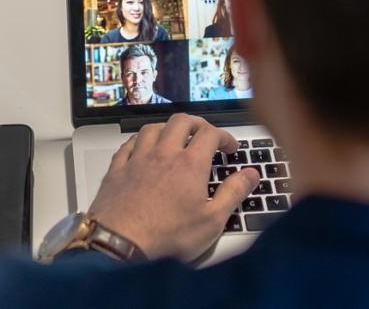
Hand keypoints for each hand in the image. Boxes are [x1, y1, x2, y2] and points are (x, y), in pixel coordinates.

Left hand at [87, 113, 259, 260]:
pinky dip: (139, 141)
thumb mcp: (212, 221)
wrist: (119, 246)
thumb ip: (234, 193)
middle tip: (206, 135)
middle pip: (181, 122)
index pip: (211, 134)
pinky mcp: (117, 171)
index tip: (230, 147)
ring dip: (167, 128)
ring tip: (175, 137)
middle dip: (198, 124)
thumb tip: (251, 175)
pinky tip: (142, 148)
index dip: (224, 136)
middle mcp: (163, 155)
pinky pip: (128, 145)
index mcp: (190, 165)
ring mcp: (137, 161)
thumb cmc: (166, 237)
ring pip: (153, 128)